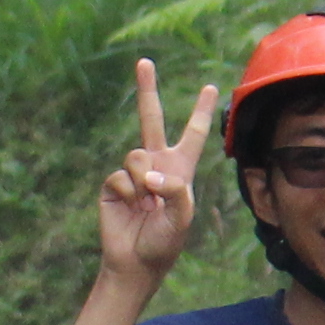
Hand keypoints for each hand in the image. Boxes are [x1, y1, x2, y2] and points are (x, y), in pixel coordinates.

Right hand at [96, 56, 215, 293]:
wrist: (135, 262)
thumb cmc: (164, 242)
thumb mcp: (182, 218)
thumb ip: (175, 192)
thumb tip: (150, 175)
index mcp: (180, 170)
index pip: (192, 135)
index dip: (201, 112)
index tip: (211, 88)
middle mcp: (156, 166)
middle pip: (150, 120)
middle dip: (147, 90)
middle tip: (144, 62)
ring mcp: (133, 173)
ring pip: (136, 155)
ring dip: (143, 181)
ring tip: (147, 205)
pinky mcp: (113, 184)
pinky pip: (120, 175)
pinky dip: (128, 193)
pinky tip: (131, 208)